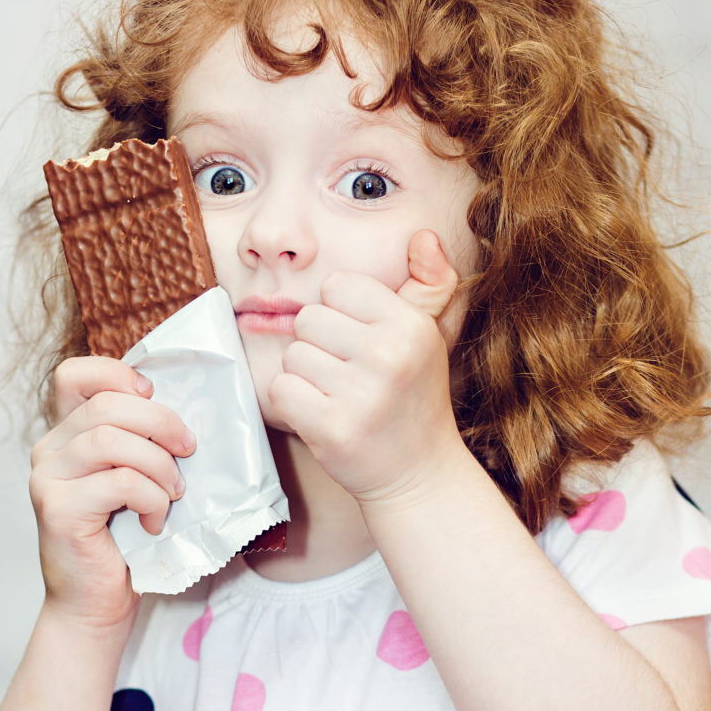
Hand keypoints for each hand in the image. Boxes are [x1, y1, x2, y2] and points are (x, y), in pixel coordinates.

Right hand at [28, 357, 195, 628]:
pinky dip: (150, 498)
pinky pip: (119, 482)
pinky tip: (155, 520)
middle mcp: (48, 449)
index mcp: (66, 433)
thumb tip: (182, 412)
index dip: (116, 374)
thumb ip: (139, 439)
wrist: (94, 605)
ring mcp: (47, 478)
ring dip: (158, 464)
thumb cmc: (122, 540)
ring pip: (112, 440)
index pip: (74, 374)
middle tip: (188, 449)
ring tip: (173, 492)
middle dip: (160, 422)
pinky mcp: (58, 509)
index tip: (151, 396)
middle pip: (106, 405)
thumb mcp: (133, 475)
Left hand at [269, 230, 462, 501]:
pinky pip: (281, 390)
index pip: (336, 285)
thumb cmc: (413, 396)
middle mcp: (389, 354)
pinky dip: (292, 404)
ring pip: (292, 355)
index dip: (340, 313)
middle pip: (308, 318)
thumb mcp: (428, 336)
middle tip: (348, 375)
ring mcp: (361, 394)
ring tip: (339, 397)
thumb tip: (423, 236)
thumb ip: (429, 282)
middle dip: (319, 345)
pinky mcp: (332, 428)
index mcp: (410, 324)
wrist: (419, 474)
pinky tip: (322, 415)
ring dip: (306, 376)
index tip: (361, 342)